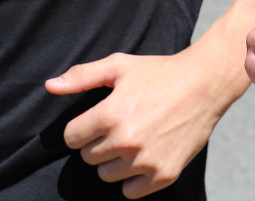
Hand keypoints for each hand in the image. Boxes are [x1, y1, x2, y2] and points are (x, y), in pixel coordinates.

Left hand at [45, 45, 220, 197]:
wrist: (205, 83)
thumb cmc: (159, 72)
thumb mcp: (119, 65)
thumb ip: (82, 76)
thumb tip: (49, 86)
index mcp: (110, 114)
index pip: (71, 138)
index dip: (82, 127)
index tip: (99, 117)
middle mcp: (125, 141)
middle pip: (88, 157)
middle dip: (99, 142)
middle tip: (121, 123)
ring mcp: (145, 161)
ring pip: (107, 175)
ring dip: (115, 160)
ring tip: (134, 137)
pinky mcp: (163, 175)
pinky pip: (130, 191)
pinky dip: (133, 178)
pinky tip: (144, 155)